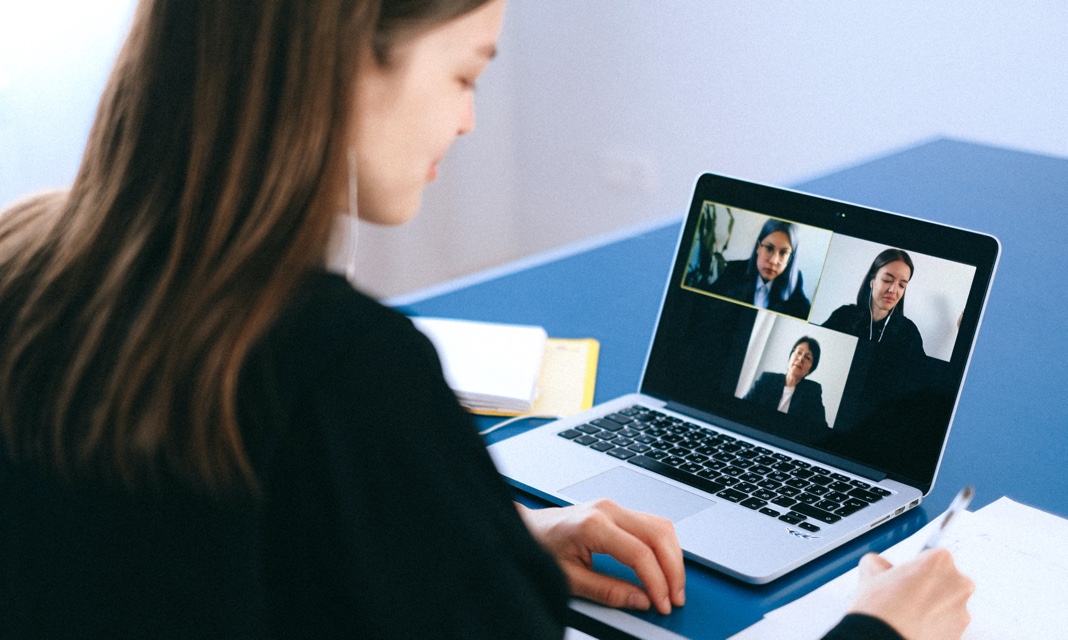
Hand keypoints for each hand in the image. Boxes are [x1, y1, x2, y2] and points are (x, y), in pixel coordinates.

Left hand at [517, 499, 684, 614]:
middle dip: (673, 570)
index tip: (662, 603)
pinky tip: (664, 566)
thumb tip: (641, 600)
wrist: (526, 528)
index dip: (657, 582)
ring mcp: (613, 506)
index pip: (640, 553)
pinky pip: (652, 524)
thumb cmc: (541, 548)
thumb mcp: (570, 578)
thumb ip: (608, 591)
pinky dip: (663, 546)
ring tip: (673, 586)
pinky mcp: (616, 510)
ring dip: (673, 557)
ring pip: (661, 526)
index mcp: (593, 525)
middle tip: (675, 597)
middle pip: (658, 535)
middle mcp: (608, 510)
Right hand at [847, 549, 974, 639]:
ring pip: (948, 603)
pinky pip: (948, 624)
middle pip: (946, 578)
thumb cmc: (882, 608)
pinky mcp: (960, 634)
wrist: (884, 639)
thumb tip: (880, 566)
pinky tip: (914, 626)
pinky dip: (935, 625)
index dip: (915, 566)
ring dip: (933, 606)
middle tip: (905, 594)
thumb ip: (880, 562)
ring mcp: (962, 611)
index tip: (906, 575)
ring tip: (907, 614)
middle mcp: (958, 584)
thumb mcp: (870, 571)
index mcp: (941, 561)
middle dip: (929, 585)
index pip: (932, 555)